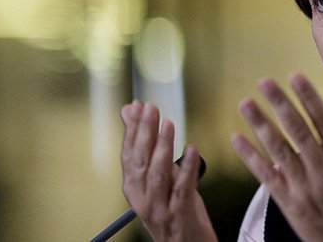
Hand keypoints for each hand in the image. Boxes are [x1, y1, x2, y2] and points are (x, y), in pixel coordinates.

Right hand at [120, 101, 216, 241]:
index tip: (138, 106)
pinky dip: (188, 169)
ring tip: (169, 124)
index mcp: (133, 188)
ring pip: (158, 174)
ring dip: (163, 147)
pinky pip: (183, 189)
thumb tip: (132, 112)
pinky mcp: (180, 215)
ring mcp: (159, 208)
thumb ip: (148, 148)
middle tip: (151, 109)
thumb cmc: (173, 209)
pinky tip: (194, 151)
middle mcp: (142, 199)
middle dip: (144, 133)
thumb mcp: (159, 179)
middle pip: (140, 162)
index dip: (133, 130)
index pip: (129, 154)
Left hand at [231, 74, 322, 240]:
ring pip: (280, 151)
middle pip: (299, 132)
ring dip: (261, 125)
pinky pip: (267, 177)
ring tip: (246, 103)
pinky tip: (237, 139)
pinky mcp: (289, 204)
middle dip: (281, 105)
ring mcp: (305, 189)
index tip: (295, 77)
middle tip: (265, 81)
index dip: (310, 99)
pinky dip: (251, 157)